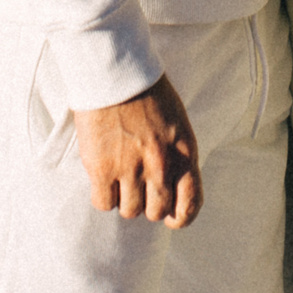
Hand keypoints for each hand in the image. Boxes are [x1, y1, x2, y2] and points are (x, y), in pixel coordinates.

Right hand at [74, 73, 201, 226]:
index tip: (171, 218)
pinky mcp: (102, 169)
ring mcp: (131, 169)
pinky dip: (103, 196)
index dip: (180, 218)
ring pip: (130, 211)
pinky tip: (103, 178)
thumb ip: (177, 157)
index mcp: (184, 152)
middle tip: (138, 186)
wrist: (114, 74)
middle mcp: (160, 165)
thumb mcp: (176, 123)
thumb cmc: (146, 94)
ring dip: (124, 198)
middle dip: (148, 204)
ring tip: (119, 175)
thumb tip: (170, 191)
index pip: (190, 204)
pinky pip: (103, 203)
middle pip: (156, 211)